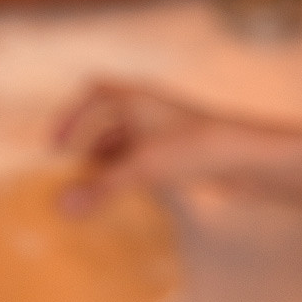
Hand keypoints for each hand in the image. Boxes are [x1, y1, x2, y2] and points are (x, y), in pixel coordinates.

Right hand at [54, 81, 251, 210]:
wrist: (246, 160)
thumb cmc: (193, 147)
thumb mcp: (141, 166)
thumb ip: (100, 188)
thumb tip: (62, 207)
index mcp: (135, 98)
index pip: (94, 95)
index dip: (71, 117)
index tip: (55, 146)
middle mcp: (147, 111)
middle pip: (106, 122)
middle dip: (86, 145)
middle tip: (68, 172)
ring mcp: (163, 133)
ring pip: (124, 145)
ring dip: (105, 164)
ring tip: (88, 190)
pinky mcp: (177, 156)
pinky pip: (141, 163)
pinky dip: (125, 177)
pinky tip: (119, 196)